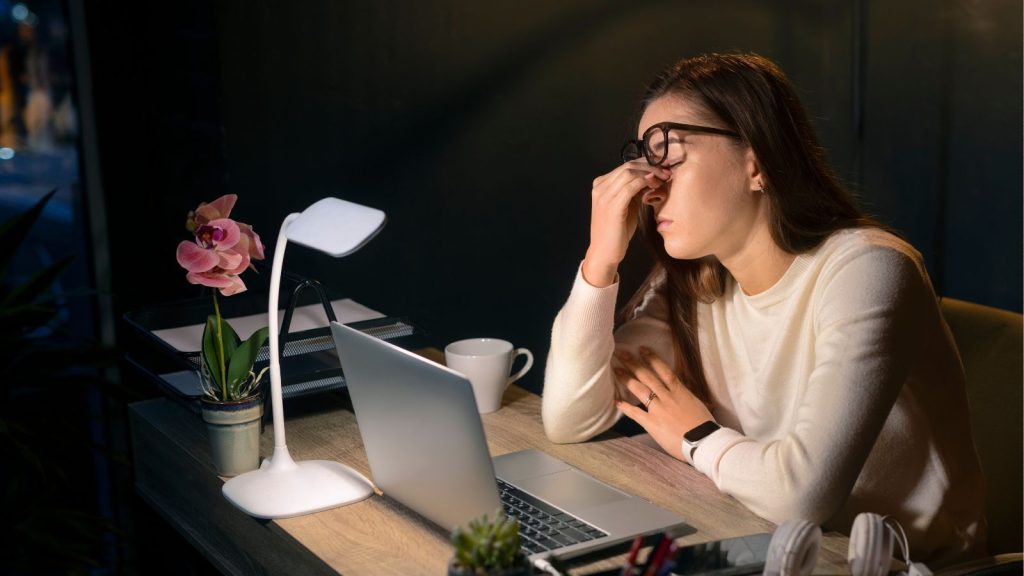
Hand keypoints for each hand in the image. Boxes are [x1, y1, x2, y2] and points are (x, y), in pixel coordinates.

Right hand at [582, 161, 672, 286]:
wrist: (605, 252)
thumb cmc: (617, 231)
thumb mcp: (627, 205)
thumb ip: (635, 190)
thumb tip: (653, 176)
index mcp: (601, 184)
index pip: (626, 165)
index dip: (647, 163)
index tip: (664, 168)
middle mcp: (600, 187)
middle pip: (629, 165)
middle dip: (651, 166)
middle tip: (667, 171)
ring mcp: (603, 195)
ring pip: (630, 172)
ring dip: (651, 173)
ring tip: (664, 179)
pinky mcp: (611, 206)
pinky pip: (630, 186)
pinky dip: (645, 182)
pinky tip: (656, 185)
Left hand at [613, 347, 713, 459]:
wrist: (703, 442)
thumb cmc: (704, 426)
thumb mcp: (696, 405)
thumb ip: (685, 397)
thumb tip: (680, 393)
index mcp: (680, 392)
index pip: (664, 370)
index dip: (652, 358)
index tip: (642, 349)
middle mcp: (667, 397)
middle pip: (647, 376)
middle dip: (633, 363)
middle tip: (621, 352)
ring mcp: (658, 409)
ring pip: (640, 390)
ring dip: (626, 378)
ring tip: (615, 369)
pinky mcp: (652, 423)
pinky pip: (635, 413)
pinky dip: (625, 407)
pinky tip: (616, 401)